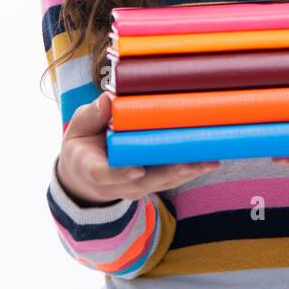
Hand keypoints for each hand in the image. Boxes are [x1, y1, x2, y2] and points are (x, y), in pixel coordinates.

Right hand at [56, 91, 223, 206]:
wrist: (84, 175)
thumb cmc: (82, 144)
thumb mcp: (78, 128)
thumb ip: (92, 116)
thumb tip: (107, 99)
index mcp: (92, 169)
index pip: (105, 174)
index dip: (121, 173)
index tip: (137, 170)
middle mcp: (115, 185)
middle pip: (144, 182)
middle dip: (168, 173)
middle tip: (191, 163)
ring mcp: (134, 188)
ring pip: (162, 183)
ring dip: (187, 173)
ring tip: (209, 161)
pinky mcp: (150, 186)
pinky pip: (170, 181)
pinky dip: (189, 172)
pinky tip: (209, 161)